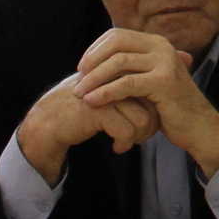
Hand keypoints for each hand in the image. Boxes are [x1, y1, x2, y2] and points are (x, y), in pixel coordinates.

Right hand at [14, 73, 161, 187]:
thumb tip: (167, 88)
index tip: (144, 127)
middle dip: (151, 127)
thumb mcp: (111, 93)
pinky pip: (126, 131)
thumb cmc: (86, 108)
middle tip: (140, 137)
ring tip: (128, 143)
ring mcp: (107, 91)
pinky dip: (124, 143)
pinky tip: (116, 148)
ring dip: (138, 138)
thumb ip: (135, 88)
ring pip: (143, 120)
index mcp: (122, 70)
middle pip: (153, 105)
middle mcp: (116, 77)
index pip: (154, 91)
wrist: (50, 121)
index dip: (155, 113)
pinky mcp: (98, 108)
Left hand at [74, 28, 218, 177]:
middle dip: (92, 61)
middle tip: (77, 80)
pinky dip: (105, 92)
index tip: (82, 68)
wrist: (198, 126)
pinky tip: (92, 102)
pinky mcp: (164, 81)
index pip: (117, 34)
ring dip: (94, 78)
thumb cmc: (169, 107)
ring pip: (118, 62)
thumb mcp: (148, 80)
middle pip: (115, 44)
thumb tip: (95, 62)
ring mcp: (165, 62)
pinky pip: (126, 83)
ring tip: (79, 93)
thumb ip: (130, 68)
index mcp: (157, 43)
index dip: (95, 49)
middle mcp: (162, 47)